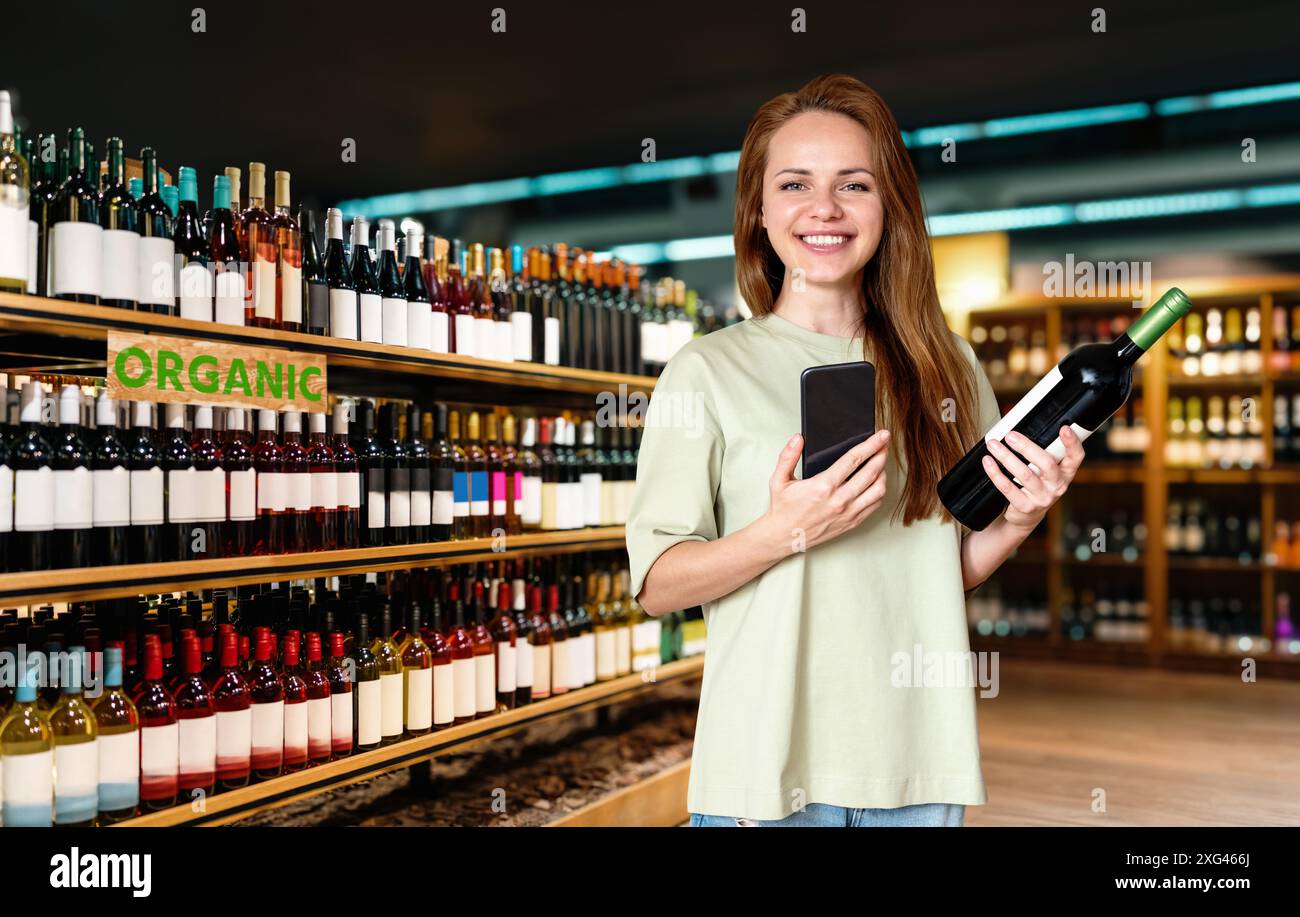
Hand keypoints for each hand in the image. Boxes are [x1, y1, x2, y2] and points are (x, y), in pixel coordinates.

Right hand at [764, 429, 890, 553]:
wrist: (784, 537)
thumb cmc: (783, 508)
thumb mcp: (779, 479)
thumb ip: (788, 456)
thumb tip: (798, 439)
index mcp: (823, 486)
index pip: (854, 459)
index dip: (871, 444)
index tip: (881, 435)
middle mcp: (839, 500)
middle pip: (871, 472)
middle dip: (881, 454)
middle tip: (885, 444)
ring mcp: (848, 513)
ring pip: (878, 490)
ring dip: (883, 473)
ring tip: (881, 463)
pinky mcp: (851, 523)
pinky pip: (874, 505)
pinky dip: (879, 492)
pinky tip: (876, 483)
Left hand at [982, 426, 1084, 531]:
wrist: (1025, 516)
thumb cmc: (1034, 485)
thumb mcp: (1044, 471)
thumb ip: (1040, 453)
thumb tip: (1020, 429)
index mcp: (1065, 473)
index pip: (1076, 457)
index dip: (1072, 443)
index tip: (1064, 428)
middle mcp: (1057, 486)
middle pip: (1047, 463)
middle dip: (1027, 447)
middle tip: (1011, 436)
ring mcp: (1042, 498)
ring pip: (1025, 475)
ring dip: (1007, 457)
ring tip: (993, 445)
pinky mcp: (1025, 507)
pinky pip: (1008, 488)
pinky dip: (995, 473)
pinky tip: (988, 462)